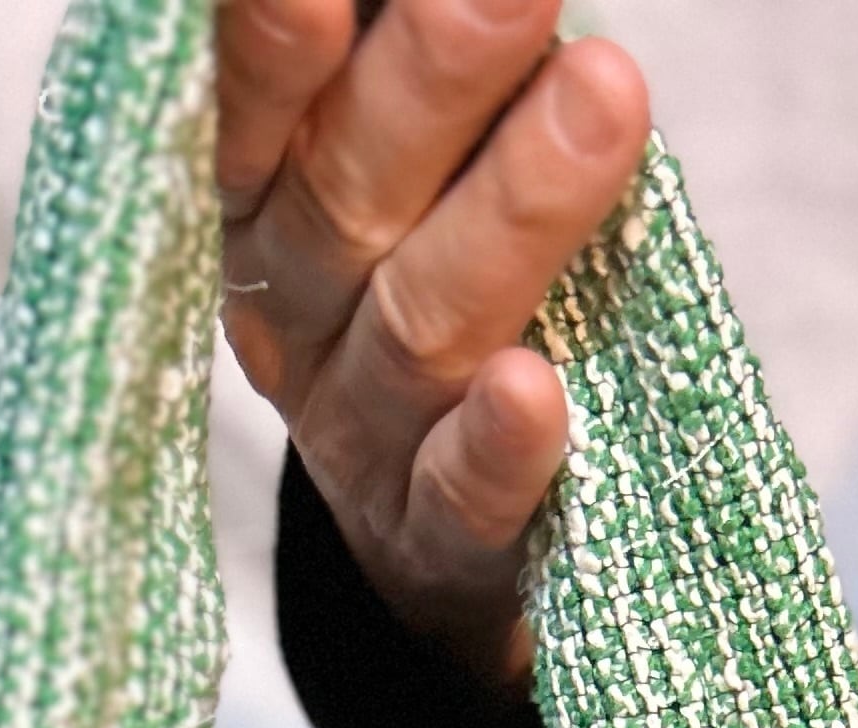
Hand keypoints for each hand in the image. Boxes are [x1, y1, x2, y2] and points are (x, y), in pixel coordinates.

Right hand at [217, 0, 650, 687]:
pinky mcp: (437, 543)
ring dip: (512, 213)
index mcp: (263, 206)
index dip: (271, 47)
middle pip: (348, 193)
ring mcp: (362, 436)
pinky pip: (462, 495)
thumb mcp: (398, 172)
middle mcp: (294, 316)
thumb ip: (391, 70)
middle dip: (430, 80)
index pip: (252, 113)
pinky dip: (496, 447)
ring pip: (424, 324)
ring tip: (605, 94)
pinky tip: (534, 390)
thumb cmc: (433, 286)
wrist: (444, 546)